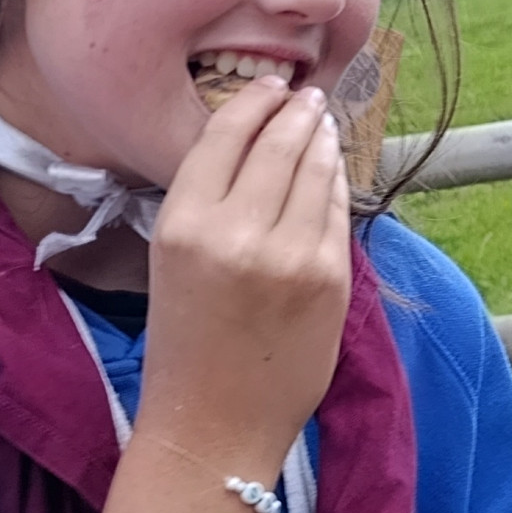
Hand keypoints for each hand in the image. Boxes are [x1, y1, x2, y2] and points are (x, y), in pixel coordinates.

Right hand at [84, 82, 349, 512]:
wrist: (214, 425)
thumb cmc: (186, 344)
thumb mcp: (173, 260)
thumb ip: (210, 203)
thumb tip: (260, 142)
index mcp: (183, 225)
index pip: (226, 136)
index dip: (254, 103)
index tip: (271, 87)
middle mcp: (237, 233)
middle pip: (277, 145)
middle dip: (296, 112)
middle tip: (307, 96)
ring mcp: (290, 255)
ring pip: (314, 171)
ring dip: (322, 140)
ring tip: (322, 122)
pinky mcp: (330, 278)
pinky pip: (338, 211)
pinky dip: (338, 183)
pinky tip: (334, 168)